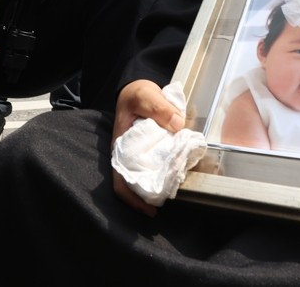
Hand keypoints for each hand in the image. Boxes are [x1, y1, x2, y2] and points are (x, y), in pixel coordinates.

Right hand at [112, 80, 186, 215]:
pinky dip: (167, 171)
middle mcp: (129, 155)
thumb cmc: (135, 95)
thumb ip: (160, 108)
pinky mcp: (152, 150)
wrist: (137, 89)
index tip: (150, 209)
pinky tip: (178, 172)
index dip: (133, 199)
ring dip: (160, 186)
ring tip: (175, 191)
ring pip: (148, 177)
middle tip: (169, 202)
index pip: (121, 181)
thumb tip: (177, 124)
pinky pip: (158, 165)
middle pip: (136, 185)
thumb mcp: (145, 95)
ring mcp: (140, 154)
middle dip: (150, 197)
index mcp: (121, 148)